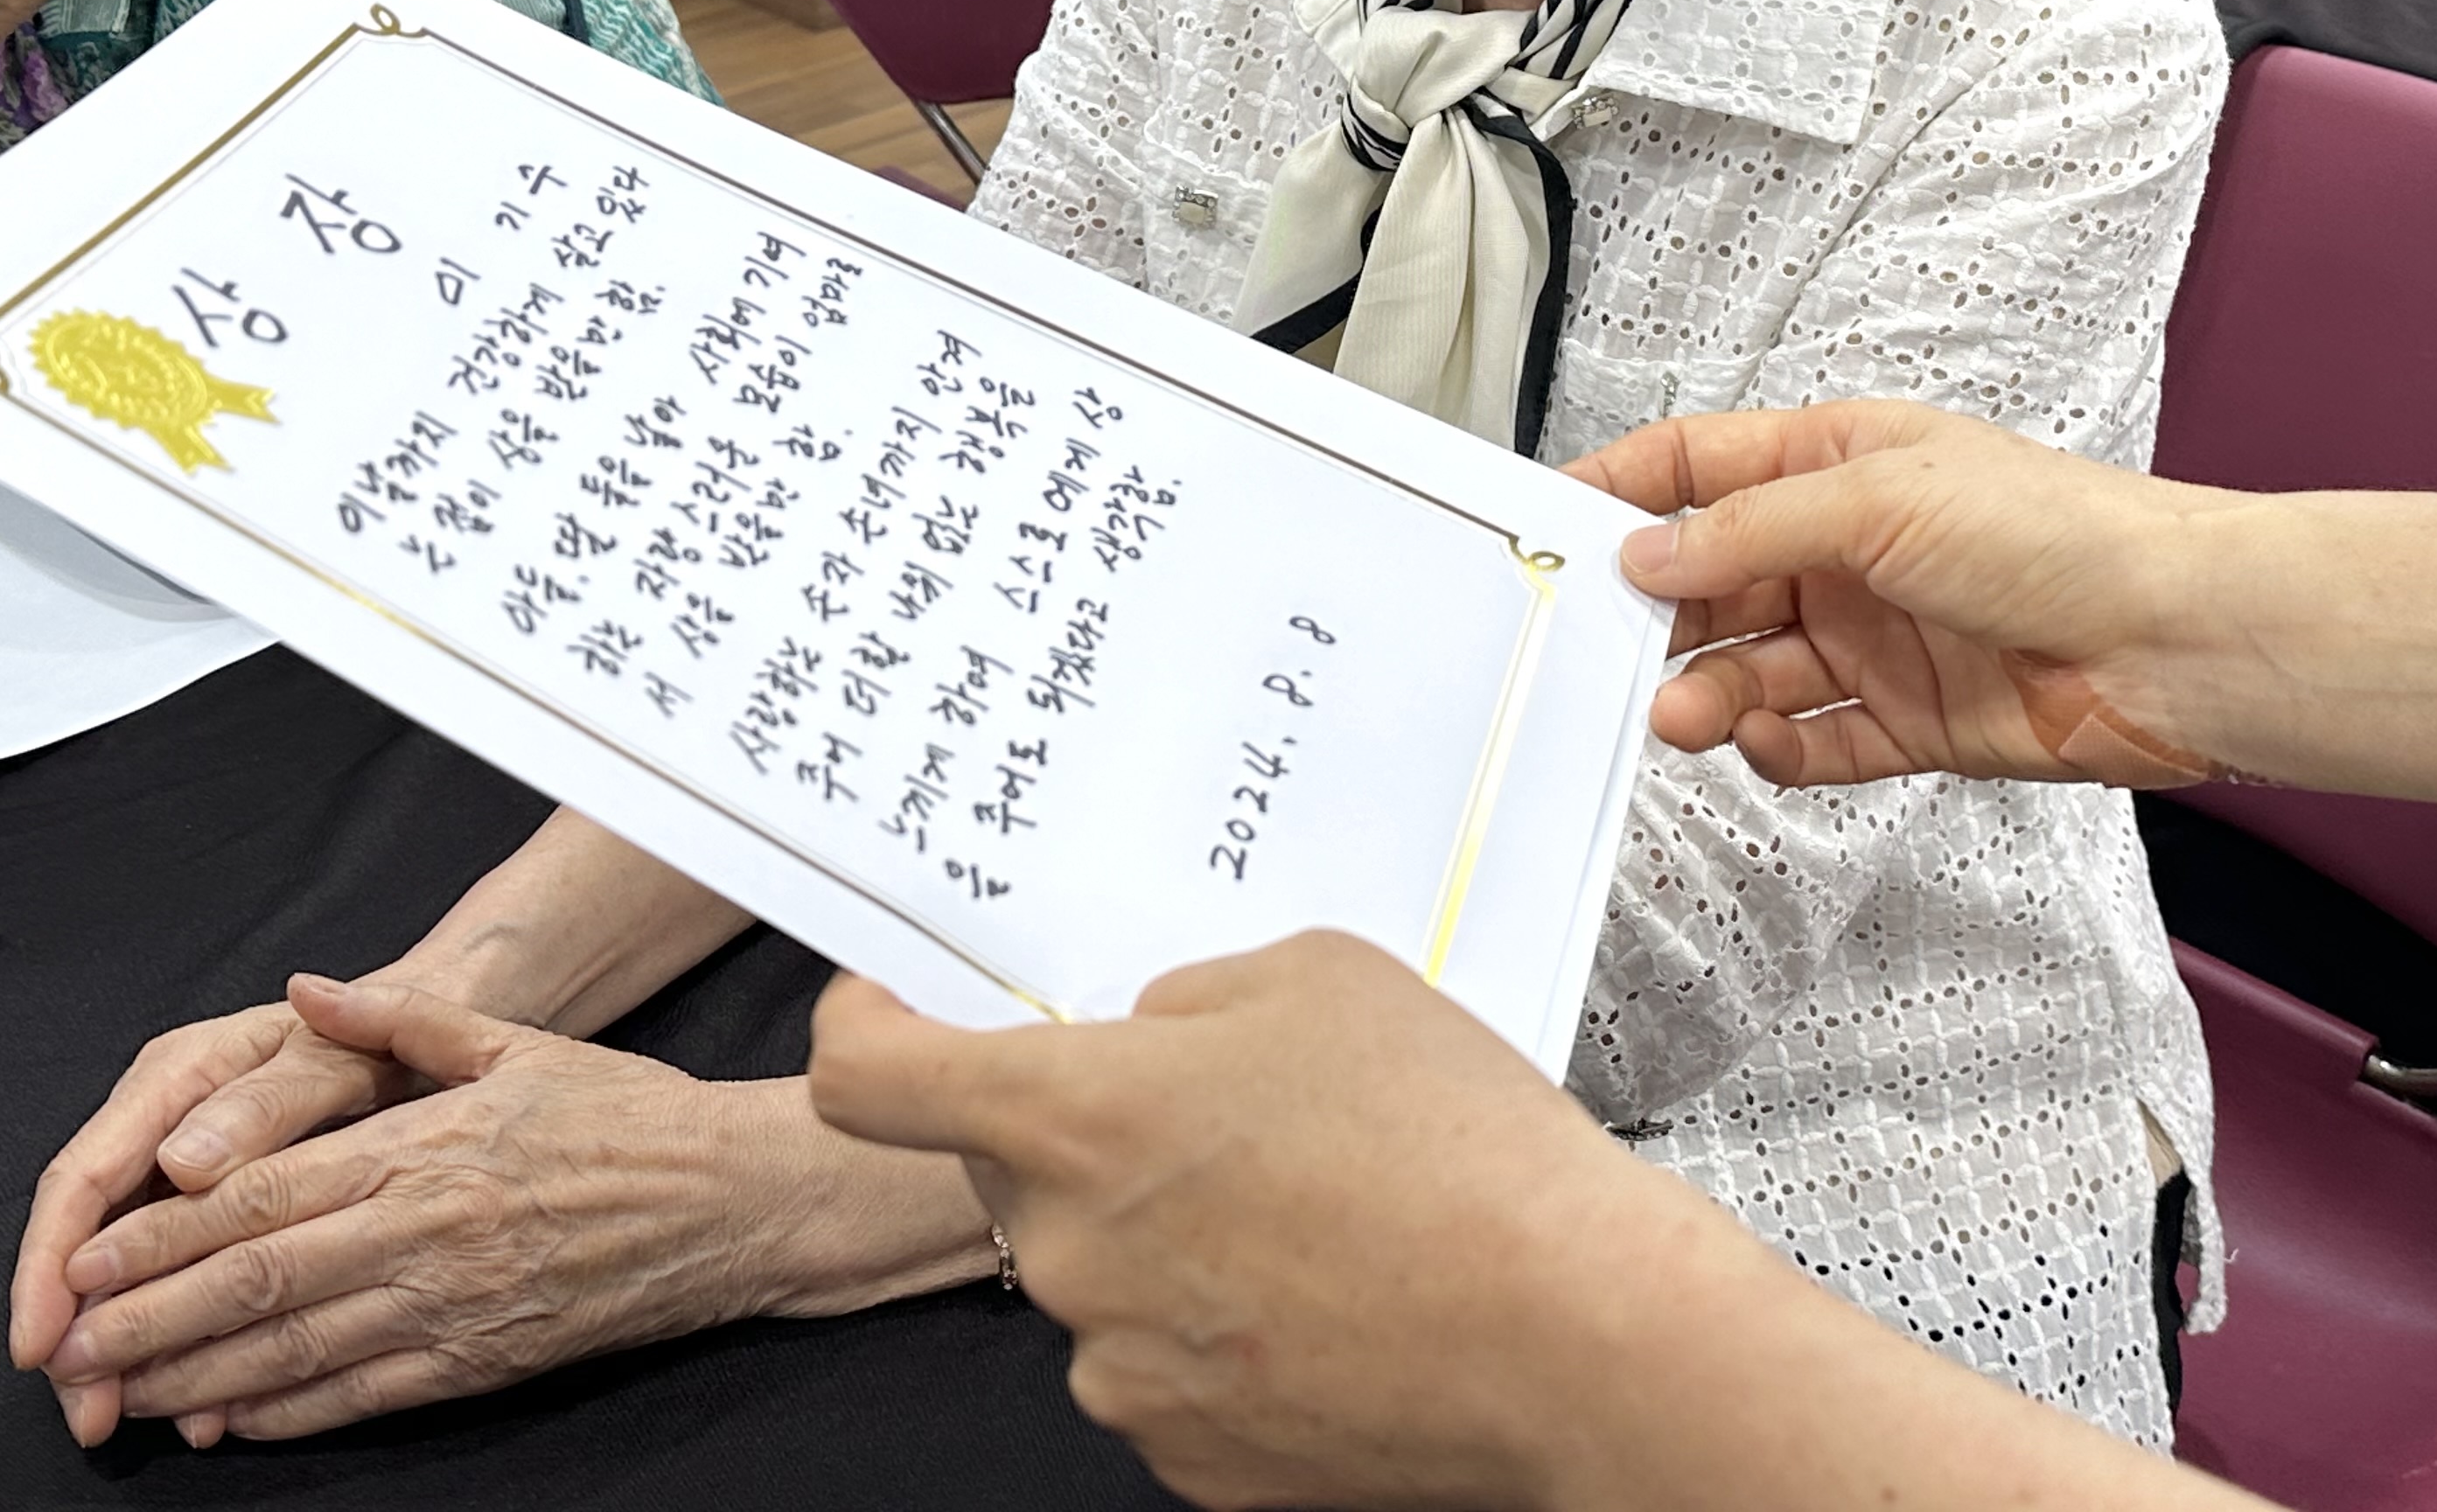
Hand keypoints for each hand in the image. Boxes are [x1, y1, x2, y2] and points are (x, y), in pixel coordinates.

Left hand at [37, 974, 989, 1445]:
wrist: (735, 1199)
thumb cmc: (627, 1114)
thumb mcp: (518, 1041)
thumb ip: (401, 1017)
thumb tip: (307, 987)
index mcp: (426, 1146)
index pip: (264, 1194)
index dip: (166, 1231)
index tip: (91, 1252)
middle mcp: (425, 1231)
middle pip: (258, 1281)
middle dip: (150, 1317)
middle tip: (71, 1341)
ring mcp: (453, 1305)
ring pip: (294, 1352)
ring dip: (196, 1375)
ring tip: (121, 1390)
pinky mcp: (482, 1361)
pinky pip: (362, 1397)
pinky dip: (283, 1413)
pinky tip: (227, 1420)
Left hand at [810, 935, 1762, 1511]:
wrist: (1572, 1337)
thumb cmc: (1457, 1139)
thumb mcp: (1324, 976)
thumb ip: (1194, 995)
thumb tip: (1149, 1035)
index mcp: (1078, 1115)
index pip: (869, 1079)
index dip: (864, 1029)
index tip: (886, 1009)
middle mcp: (1069, 1253)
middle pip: (1016, 1171)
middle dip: (1092, 1130)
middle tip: (1228, 1109)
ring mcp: (1122, 1372)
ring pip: (1101, 1271)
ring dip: (1170, 1233)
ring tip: (1319, 1210)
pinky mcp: (1189, 1460)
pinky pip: (1168, 1366)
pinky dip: (1227, 1328)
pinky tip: (1335, 1294)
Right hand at [1570, 401, 2228, 790]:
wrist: (2175, 638)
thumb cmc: (2058, 531)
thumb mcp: (1880, 499)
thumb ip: (1750, 527)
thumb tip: (1643, 550)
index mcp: (1837, 464)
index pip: (1697, 467)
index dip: (1622, 491)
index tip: (1548, 527)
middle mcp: (1848, 550)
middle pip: (1712, 582)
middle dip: (1657, 618)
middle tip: (1605, 653)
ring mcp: (1876, 638)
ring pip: (1752, 670)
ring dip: (1707, 693)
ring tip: (1680, 716)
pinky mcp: (1910, 721)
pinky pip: (1815, 742)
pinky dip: (1778, 751)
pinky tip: (1764, 747)